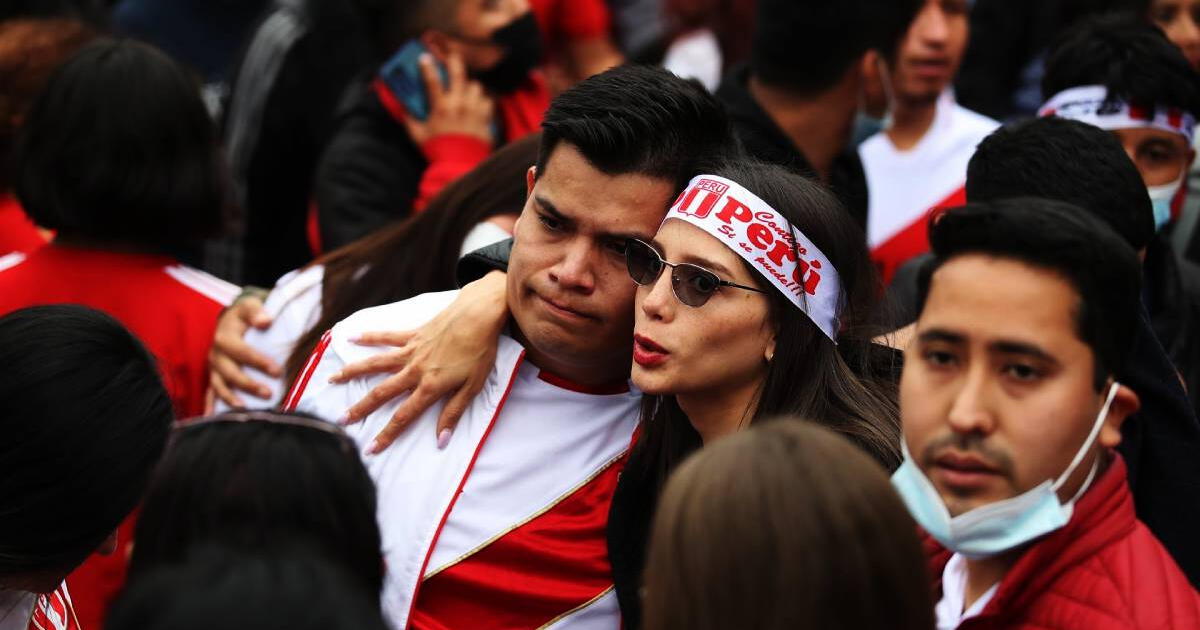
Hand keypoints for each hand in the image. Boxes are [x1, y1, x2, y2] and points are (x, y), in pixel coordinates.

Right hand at [206, 295, 280, 410]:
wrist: (230, 321)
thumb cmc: (245, 315)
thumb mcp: (250, 307)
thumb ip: (257, 312)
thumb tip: (266, 321)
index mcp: (224, 338)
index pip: (242, 352)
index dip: (258, 361)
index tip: (277, 371)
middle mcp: (216, 355)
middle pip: (230, 372)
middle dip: (248, 384)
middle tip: (269, 394)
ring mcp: (213, 369)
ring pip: (219, 386)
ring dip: (231, 399)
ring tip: (246, 409)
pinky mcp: (214, 377)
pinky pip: (211, 394)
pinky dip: (212, 406)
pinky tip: (213, 418)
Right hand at [330, 271, 508, 452]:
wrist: (479, 315)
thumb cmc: (480, 351)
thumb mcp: (472, 387)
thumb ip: (453, 413)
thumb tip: (440, 440)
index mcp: (429, 386)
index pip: (404, 417)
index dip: (387, 435)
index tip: (370, 449)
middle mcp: (414, 370)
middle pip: (382, 392)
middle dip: (361, 408)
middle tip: (340, 420)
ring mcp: (411, 350)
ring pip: (376, 363)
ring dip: (353, 372)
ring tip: (333, 379)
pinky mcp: (412, 334)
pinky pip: (386, 336)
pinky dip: (368, 337)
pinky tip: (351, 337)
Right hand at [403, 51, 493, 145]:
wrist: (458, 165)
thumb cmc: (436, 150)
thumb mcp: (417, 135)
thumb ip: (409, 119)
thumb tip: (402, 107)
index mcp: (440, 108)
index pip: (432, 80)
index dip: (427, 66)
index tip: (424, 57)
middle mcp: (459, 105)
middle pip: (459, 74)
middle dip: (454, 61)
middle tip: (452, 56)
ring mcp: (474, 110)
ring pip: (475, 86)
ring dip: (469, 87)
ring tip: (465, 92)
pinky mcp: (485, 118)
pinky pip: (487, 101)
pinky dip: (482, 101)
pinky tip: (477, 105)